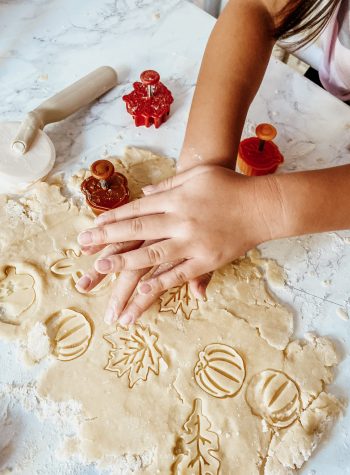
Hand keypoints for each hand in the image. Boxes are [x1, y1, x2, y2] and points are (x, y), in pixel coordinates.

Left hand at [78, 165, 282, 320]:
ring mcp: (192, 243)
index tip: (92, 228)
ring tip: (102, 270)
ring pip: (152, 256)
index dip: (112, 219)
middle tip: (85, 248)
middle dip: (108, 240)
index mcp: (175, 198)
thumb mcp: (197, 176)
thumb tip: (143, 196)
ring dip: (124, 264)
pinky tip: (141, 294)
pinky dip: (159, 284)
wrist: (261, 205)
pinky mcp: (206, 260)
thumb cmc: (229, 185)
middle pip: (137, 232)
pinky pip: (179, 275)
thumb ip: (168, 184)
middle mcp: (180, 220)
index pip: (135, 210)